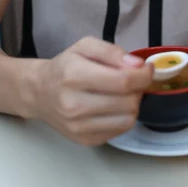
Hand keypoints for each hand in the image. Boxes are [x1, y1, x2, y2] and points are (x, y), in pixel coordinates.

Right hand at [32, 37, 152, 145]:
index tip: (147, 69)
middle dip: (138, 89)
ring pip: (128, 119)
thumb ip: (112, 51)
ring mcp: (79, 126)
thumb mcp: (85, 46)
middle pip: (128, 102)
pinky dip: (124, 117)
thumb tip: (137, 65)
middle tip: (133, 80)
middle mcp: (74, 104)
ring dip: (133, 104)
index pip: (122, 81)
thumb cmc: (65, 67)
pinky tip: (114, 106)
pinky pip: (120, 131)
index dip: (143, 75)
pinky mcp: (86, 140)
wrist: (40, 93)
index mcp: (74, 75)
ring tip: (123, 93)